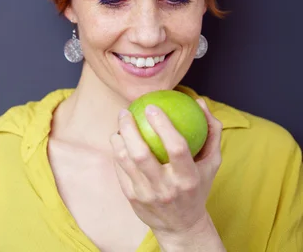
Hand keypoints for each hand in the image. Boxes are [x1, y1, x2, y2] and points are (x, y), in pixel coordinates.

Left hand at [109, 98, 222, 236]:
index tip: (152, 106)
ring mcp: (147, 194)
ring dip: (118, 137)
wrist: (182, 226)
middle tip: (126, 111)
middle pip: (141, 153)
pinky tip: (118, 138)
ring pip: (125, 160)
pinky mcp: (132, 198)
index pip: (176, 147)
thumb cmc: (197, 186)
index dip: (163, 125)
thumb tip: (199, 102)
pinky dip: (117, 151)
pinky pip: (120, 169)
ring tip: (120, 122)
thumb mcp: (211, 163)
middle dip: (129, 128)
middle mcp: (166, 188)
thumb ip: (210, 132)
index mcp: (188, 178)